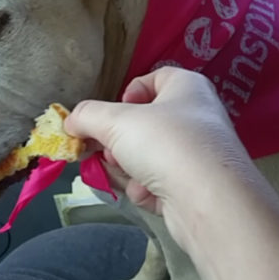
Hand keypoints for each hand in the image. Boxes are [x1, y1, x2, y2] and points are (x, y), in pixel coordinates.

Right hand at [65, 66, 250, 252]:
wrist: (209, 200)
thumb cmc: (165, 144)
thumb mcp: (116, 122)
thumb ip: (87, 116)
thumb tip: (69, 121)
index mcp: (187, 87)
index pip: (155, 78)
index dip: (129, 93)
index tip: (111, 113)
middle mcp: (197, 116)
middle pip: (146, 123)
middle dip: (120, 140)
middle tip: (109, 149)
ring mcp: (198, 154)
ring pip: (149, 156)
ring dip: (130, 167)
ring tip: (129, 174)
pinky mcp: (196, 187)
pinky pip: (161, 182)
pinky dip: (148, 189)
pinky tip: (148, 194)